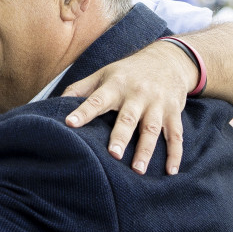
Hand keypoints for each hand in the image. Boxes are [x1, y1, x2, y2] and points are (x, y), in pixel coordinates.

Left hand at [59, 39, 196, 172]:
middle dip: (121, 136)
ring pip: (152, 129)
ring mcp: (157, 104)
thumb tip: (56, 104)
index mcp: (116, 85)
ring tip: (138, 170)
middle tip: (114, 155)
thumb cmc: (128, 72)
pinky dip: (175, 154)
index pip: (97, 99)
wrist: (168, 59)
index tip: (69, 123)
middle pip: (128, 118)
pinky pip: (176, 135)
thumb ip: (81, 89)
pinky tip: (171, 172)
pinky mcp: (173, 112)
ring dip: (146, 150)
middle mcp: (137, 94)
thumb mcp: (104, 74)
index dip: (83, 111)